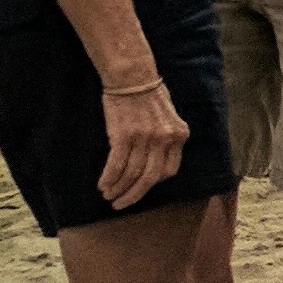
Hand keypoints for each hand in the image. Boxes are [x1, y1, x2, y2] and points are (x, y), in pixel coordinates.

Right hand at [97, 77, 189, 208]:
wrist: (132, 77)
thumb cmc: (149, 96)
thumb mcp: (168, 118)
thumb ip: (166, 139)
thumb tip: (155, 163)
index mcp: (179, 134)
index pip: (169, 170)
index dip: (153, 183)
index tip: (140, 188)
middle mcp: (165, 138)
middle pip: (150, 178)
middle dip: (134, 195)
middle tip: (120, 204)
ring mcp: (145, 138)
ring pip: (131, 174)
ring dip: (118, 188)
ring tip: (108, 195)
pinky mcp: (124, 136)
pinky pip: (116, 165)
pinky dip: (109, 178)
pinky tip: (102, 185)